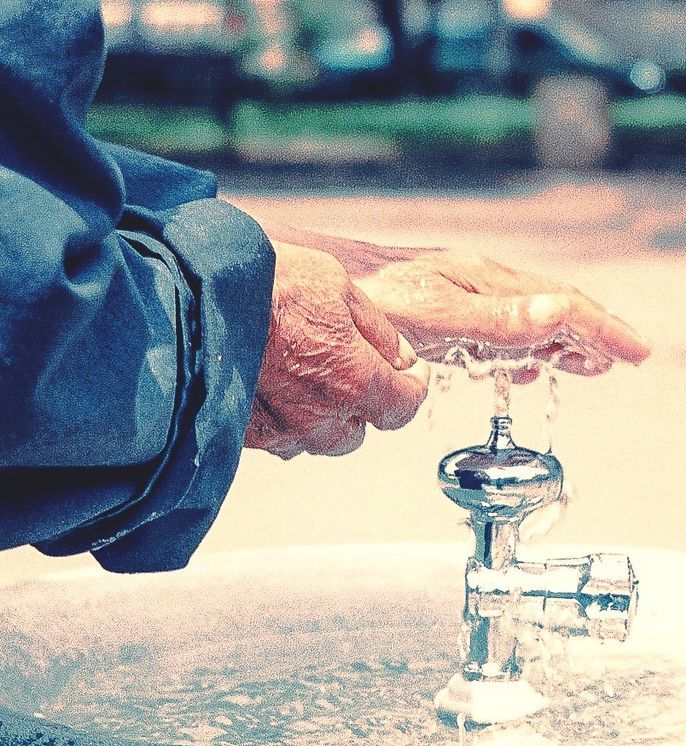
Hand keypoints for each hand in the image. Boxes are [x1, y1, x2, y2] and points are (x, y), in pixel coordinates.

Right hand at [246, 240, 428, 458]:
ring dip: (318, 418)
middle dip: (360, 406)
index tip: (411, 373)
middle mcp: (318, 418)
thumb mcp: (338, 285)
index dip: (413, 387)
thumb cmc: (263, 281)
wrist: (188, 292)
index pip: (404, 407)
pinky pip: (274, 438)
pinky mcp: (242, 433)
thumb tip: (401, 357)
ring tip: (305, 379)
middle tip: (349, 370)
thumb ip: (377, 330)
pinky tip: (271, 387)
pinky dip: (280, 419)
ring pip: (314, 440)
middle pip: (356, 432)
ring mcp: (278, 430)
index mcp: (354, 382)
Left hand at [265, 226, 649, 383]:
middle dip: (594, 333)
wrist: (311, 287)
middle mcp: (479, 286)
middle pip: (553, 310)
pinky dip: (525, 350)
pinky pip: (499, 332)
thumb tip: (562, 314)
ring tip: (589, 364)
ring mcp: (460, 298)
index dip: (604, 331)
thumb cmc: (368, 300)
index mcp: (487, 284)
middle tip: (629, 357)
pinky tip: (524, 366)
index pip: (563, 307)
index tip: (638, 354)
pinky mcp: (440, 313)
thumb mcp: (438, 316)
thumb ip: (499, 321)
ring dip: (563, 342)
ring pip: (527, 320)